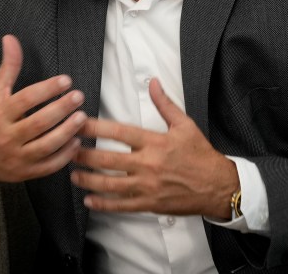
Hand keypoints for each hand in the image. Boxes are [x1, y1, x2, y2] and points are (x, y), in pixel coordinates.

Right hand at [0, 34, 86, 183]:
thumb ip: (7, 67)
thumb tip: (11, 38)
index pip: (25, 100)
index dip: (47, 89)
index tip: (66, 80)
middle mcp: (6, 136)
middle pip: (38, 123)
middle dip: (61, 109)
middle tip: (79, 96)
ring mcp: (16, 157)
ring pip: (46, 145)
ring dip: (67, 131)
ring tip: (82, 117)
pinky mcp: (25, 173)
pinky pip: (48, 165)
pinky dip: (64, 154)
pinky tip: (76, 141)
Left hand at [70, 78, 237, 218]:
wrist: (220, 187)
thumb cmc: (201, 155)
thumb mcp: (185, 125)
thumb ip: (164, 104)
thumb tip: (152, 82)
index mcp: (154, 142)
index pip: (119, 132)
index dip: (95, 127)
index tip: (78, 123)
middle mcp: (148, 164)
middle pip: (109, 159)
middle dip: (84, 155)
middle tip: (67, 150)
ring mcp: (148, 186)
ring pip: (111, 184)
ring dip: (88, 180)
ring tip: (72, 174)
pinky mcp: (150, 203)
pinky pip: (122, 205)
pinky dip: (104, 204)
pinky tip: (89, 200)